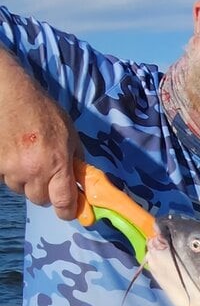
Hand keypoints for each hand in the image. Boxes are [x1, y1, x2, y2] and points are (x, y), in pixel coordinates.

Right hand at [0, 51, 80, 218]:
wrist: (10, 94)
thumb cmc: (44, 113)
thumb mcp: (70, 137)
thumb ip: (77, 164)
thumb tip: (85, 187)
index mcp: (57, 163)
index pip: (63, 202)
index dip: (67, 211)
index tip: (68, 210)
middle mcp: (33, 169)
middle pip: (41, 200)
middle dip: (46, 191)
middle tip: (46, 173)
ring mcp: (11, 168)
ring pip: (21, 190)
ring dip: (26, 181)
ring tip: (28, 158)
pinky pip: (5, 179)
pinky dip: (10, 172)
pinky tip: (14, 154)